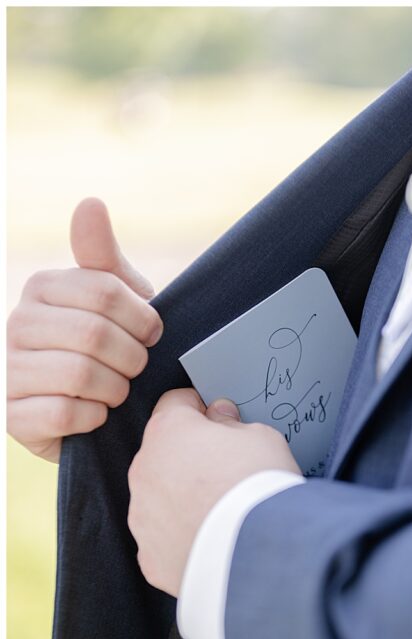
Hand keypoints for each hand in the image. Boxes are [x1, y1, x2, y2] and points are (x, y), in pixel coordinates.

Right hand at [7, 198, 162, 461]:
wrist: (97, 406)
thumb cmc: (112, 345)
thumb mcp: (118, 298)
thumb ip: (103, 256)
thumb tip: (90, 203)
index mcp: (43, 287)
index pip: (105, 292)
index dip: (143, 319)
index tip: (152, 334)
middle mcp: (16, 322)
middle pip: (94, 335)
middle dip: (132, 357)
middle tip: (137, 367)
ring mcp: (7, 369)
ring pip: (79, 375)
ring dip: (115, 389)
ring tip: (117, 390)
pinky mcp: (11, 415)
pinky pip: (65, 414)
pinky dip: (94, 417)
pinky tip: (96, 413)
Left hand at [128, 389, 300, 596]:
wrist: (258, 552)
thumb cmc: (259, 486)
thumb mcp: (262, 437)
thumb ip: (233, 423)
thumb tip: (220, 418)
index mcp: (169, 432)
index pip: (175, 402)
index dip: (199, 407)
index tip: (217, 417)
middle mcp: (144, 471)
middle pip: (164, 453)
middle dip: (190, 456)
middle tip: (227, 469)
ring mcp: (142, 517)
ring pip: (160, 498)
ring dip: (183, 498)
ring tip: (222, 510)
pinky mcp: (149, 556)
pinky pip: (163, 539)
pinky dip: (183, 537)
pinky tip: (213, 539)